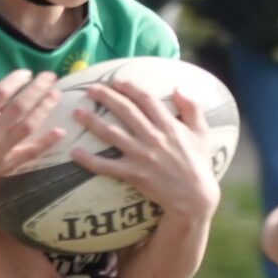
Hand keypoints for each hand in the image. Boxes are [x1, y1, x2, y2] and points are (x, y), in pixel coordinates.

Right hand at [0, 66, 62, 200]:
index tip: (27, 73)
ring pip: (28, 126)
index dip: (16, 79)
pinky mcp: (6, 165)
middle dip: (37, 89)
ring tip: (55, 95)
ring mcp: (0, 150)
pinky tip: (59, 131)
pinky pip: (29, 153)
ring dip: (44, 109)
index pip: (1, 92)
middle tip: (50, 77)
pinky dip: (45, 142)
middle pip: (20, 106)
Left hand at [69, 81, 217, 223]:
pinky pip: (107, 166)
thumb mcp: (202, 132)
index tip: (116, 80)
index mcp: (169, 125)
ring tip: (77, 112)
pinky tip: (75, 153)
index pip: (146, 100)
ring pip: (112, 134)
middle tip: (90, 89)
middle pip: (125, 111)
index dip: (130, 88)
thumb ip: (192, 108)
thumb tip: (178, 88)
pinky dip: (90, 160)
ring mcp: (142, 156)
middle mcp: (153, 137)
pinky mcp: (134, 174)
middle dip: (107, 97)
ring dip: (93, 122)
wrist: (195, 197)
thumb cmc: (199, 164)